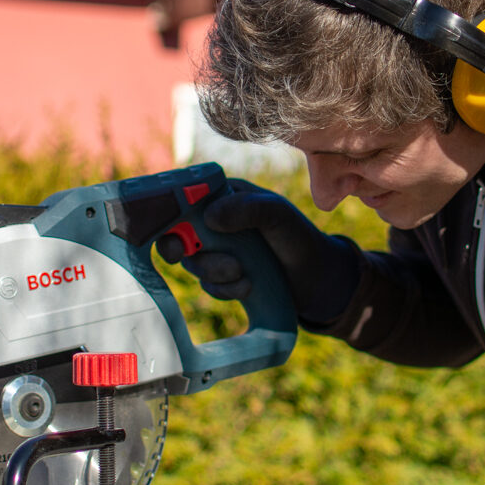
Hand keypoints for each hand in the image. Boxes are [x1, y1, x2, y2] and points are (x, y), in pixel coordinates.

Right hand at [156, 181, 360, 322]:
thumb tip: (208, 218)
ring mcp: (219, 249)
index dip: (168, 211)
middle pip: (177, 232)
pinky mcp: (224, 276)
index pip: (184, 195)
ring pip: (192, 262)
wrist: (317, 280)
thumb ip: (248, 209)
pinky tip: (247, 288)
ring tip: (242, 274)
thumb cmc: (298, 238)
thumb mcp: (278, 215)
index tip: (170, 227)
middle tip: (189, 254)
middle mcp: (217, 220)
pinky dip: (223, 289)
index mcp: (225, 195)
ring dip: (212, 272)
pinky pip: (208, 284)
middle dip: (184, 248)